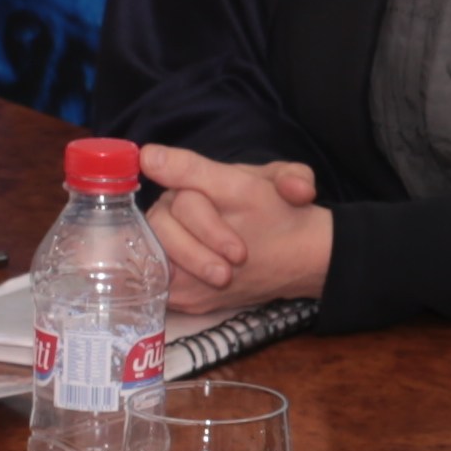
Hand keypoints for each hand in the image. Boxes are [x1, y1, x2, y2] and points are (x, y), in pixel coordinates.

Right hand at [137, 143, 328, 308]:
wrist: (279, 252)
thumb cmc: (275, 213)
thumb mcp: (290, 188)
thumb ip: (296, 180)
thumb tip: (299, 190)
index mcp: (199, 179)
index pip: (182, 169)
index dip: (169, 167)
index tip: (153, 161)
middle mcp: (173, 205)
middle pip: (170, 215)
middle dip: (205, 235)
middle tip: (238, 256)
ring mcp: (164, 238)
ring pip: (158, 248)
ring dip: (190, 261)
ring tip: (224, 277)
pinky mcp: (165, 272)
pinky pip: (152, 276)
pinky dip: (165, 282)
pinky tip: (192, 289)